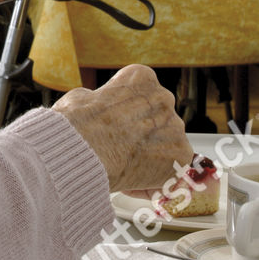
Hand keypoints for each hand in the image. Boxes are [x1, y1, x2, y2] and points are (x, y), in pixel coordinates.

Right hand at [51, 64, 190, 190]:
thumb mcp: (81, 98)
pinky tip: (133, 182)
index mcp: (141, 78)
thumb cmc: (78, 124)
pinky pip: (172, 170)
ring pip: (166, 145)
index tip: (115, 127)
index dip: (126, 114)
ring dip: (150, 156)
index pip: (141, 94)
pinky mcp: (181, 154)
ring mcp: (175, 126)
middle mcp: (163, 97)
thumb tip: (96, 108)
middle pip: (157, 119)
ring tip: (124, 168)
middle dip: (142, 135)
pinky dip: (156, 178)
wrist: (85, 149)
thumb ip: (100, 101)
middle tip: (120, 149)